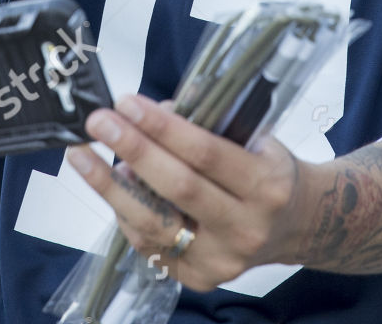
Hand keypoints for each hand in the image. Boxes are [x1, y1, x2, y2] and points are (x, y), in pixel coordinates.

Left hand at [65, 94, 313, 291]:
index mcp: (266, 186)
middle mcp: (246, 228)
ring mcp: (222, 261)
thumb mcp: (256, 139)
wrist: (295, 224)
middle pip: (177, 188)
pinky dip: (126, 213)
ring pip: (154, 223)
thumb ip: (209, 126)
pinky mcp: (199, 278)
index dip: (163, 127)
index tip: (128, 103)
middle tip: (99, 122)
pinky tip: (113, 187)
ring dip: (112, 187)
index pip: (206, 154)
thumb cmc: (268, 172)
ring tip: (86, 157)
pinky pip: (150, 245)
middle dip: (132, 149)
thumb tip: (151, 112)